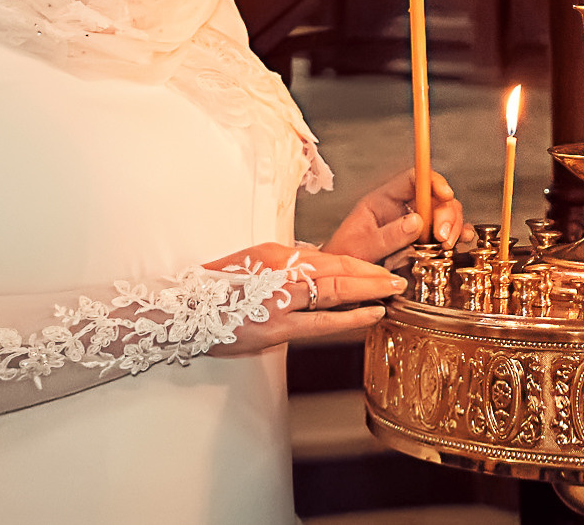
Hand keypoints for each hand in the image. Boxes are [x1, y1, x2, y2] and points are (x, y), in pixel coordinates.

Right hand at [201, 242, 403, 353]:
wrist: (184, 314)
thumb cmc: (218, 290)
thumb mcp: (253, 264)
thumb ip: (286, 264)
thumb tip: (315, 264)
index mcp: (277, 255)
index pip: (329, 256)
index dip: (360, 262)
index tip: (381, 266)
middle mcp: (282, 271)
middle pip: (338, 269)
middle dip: (373, 273)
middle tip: (399, 277)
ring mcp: (280, 300)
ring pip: (336, 291)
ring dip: (369, 290)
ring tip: (393, 291)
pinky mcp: (276, 327)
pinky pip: (321, 322)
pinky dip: (350, 317)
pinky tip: (371, 315)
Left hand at [323, 167, 465, 267]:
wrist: (341, 285)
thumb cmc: (345, 261)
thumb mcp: (362, 248)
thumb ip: (388, 235)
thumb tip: (416, 221)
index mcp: (384, 201)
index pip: (413, 179)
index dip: (432, 181)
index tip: (446, 195)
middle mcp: (402, 210)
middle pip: (434, 198)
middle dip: (446, 213)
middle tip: (443, 236)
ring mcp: (414, 227)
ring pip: (444, 214)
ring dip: (452, 226)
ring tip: (447, 244)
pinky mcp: (423, 244)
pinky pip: (446, 233)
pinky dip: (457, 235)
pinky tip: (461, 242)